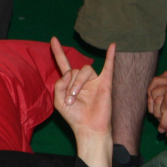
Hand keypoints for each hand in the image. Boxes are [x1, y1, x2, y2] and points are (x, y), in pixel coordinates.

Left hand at [51, 37, 113, 166]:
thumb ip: (59, 85)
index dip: (58, 52)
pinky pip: (109, 66)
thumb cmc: (73, 116)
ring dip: (78, 84)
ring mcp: (95, 80)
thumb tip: (69, 73)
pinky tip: (113, 45)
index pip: (64, 63)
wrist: (88, 127)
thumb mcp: (58, 101)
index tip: (53, 39)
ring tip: (76, 98)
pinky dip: (111, 56)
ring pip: (85, 70)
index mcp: (70, 82)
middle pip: (75, 70)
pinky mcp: (106, 83)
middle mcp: (83, 79)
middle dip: (70, 85)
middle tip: (71, 100)